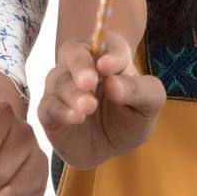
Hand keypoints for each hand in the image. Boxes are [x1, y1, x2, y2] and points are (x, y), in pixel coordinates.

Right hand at [38, 32, 165, 168]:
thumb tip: (113, 83)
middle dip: (79, 65)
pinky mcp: (49, 110)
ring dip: (72, 93)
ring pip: (58, 79)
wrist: (111, 152)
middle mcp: (82, 67)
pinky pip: (48, 105)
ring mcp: (63, 87)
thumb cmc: (130, 119)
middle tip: (89, 81)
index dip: (109, 53)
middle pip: (73, 51)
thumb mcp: (148, 106)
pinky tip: (75, 118)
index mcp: (110, 58)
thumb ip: (140, 90)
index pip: (108, 43)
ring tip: (88, 107)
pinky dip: (60, 110)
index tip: (108, 66)